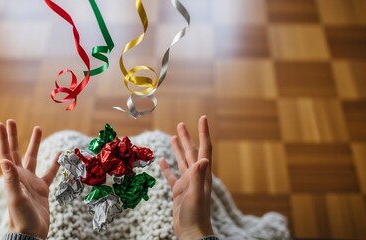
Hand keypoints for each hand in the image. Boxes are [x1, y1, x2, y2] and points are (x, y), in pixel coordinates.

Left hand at [0, 119, 59, 238]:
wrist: (31, 233)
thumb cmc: (21, 217)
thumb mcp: (16, 198)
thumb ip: (11, 179)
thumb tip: (4, 160)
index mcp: (13, 176)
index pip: (6, 153)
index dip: (4, 139)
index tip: (1, 124)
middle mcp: (21, 176)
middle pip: (16, 151)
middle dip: (14, 136)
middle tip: (12, 120)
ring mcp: (32, 182)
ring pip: (33, 158)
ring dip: (34, 144)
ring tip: (38, 128)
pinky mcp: (42, 188)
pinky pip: (49, 172)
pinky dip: (55, 162)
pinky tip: (61, 154)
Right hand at [159, 116, 213, 239]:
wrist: (191, 232)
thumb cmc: (196, 215)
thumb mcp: (196, 194)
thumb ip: (198, 177)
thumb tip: (203, 159)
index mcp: (202, 174)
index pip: (204, 149)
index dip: (204, 133)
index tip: (202, 118)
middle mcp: (196, 176)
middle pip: (191, 152)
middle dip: (187, 137)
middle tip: (181, 123)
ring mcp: (187, 183)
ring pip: (182, 161)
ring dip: (178, 149)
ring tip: (173, 136)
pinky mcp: (179, 191)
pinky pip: (172, 176)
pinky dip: (167, 167)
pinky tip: (162, 160)